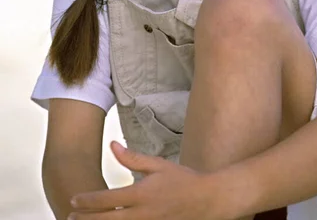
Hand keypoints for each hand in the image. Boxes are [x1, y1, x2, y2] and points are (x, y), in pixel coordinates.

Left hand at [68, 141, 218, 219]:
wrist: (207, 200)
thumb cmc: (183, 180)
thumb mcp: (157, 164)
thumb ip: (132, 157)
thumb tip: (112, 145)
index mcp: (142, 194)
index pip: (108, 199)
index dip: (88, 200)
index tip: (74, 199)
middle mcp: (143, 214)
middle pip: (107, 219)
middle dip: (86, 219)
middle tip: (70, 216)